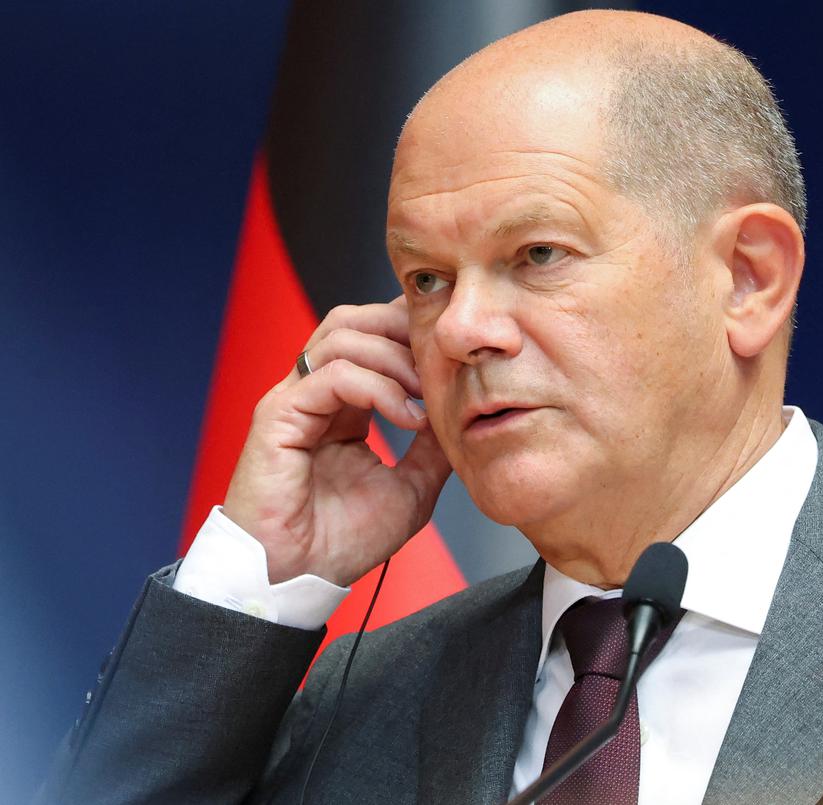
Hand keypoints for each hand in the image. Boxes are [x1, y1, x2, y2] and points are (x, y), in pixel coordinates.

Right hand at [222, 297, 451, 585]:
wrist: (299, 579)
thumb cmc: (342, 541)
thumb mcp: (411, 488)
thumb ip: (433, 449)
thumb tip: (466, 418)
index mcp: (342, 405)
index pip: (373, 338)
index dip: (412, 335)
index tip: (455, 357)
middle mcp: (314, 393)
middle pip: (352, 320)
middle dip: (402, 328)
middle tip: (443, 360)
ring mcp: (294, 400)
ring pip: (341, 336)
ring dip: (394, 358)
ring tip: (426, 394)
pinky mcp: (279, 416)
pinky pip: (330, 375)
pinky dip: (376, 387)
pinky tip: (406, 416)